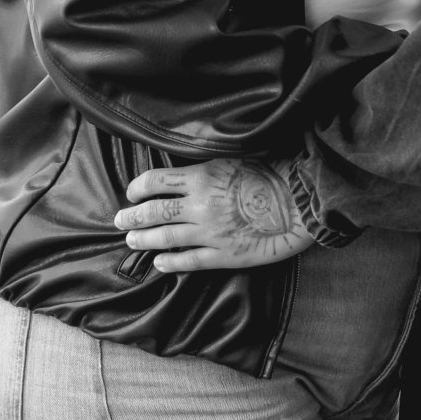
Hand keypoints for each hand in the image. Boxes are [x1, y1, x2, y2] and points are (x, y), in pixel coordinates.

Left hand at [114, 158, 313, 270]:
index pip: (156, 180)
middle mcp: (200, 205)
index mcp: (203, 176)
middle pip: (155, 211)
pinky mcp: (223, 255)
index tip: (131, 193)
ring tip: (132, 240)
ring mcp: (210, 233)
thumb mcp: (239, 156)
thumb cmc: (276, 173)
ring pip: (165, 238)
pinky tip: (159, 263)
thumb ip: (211, 166)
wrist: (301, 203)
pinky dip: (169, 263)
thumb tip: (191, 168)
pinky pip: (189, 261)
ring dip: (145, 240)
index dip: (138, 187)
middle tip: (120, 221)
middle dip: (133, 217)